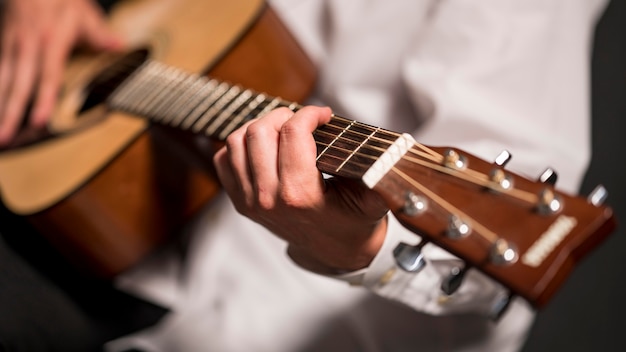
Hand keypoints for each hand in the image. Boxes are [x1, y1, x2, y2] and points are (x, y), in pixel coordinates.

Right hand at [0, 0, 123, 144]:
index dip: (43, 100)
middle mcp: (28, 47)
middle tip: (6, 139)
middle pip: (19, 85)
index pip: (47, 76)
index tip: (39, 122)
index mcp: (51, 41)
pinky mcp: (3, 45)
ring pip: (3, 82)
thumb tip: (119, 45)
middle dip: (11, 114)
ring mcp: (12, 46)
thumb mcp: (83, 12)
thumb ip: (99, 33)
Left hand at [213, 106, 388, 273]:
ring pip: (237, 142)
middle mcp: (269, 199)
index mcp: (300, 195)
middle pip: (259, 132)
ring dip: (259, 126)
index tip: (324, 115)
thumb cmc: (354, 223)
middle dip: (283, 115)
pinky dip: (239, 146)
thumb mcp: (373, 200)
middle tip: (302, 120)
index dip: (310, 114)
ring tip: (282, 128)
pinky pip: (224, 160)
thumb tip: (388, 152)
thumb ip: (379, 176)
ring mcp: (251, 202)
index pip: (293, 134)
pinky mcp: (240, 202)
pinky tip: (263, 146)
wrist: (334, 252)